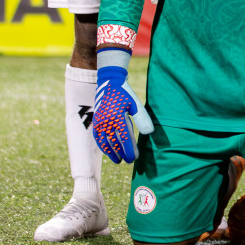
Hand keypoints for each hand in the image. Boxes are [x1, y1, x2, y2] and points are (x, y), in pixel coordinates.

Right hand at [92, 50, 153, 164]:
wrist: (109, 82)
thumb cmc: (125, 94)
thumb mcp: (136, 105)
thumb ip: (142, 119)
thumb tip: (149, 133)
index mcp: (116, 118)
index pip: (123, 139)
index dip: (128, 150)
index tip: (134, 158)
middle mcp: (105, 122)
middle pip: (113, 143)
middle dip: (121, 153)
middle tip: (128, 161)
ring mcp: (98, 122)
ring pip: (103, 142)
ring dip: (110, 152)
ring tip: (117, 160)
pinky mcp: (96, 121)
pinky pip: (97, 137)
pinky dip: (102, 145)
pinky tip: (108, 150)